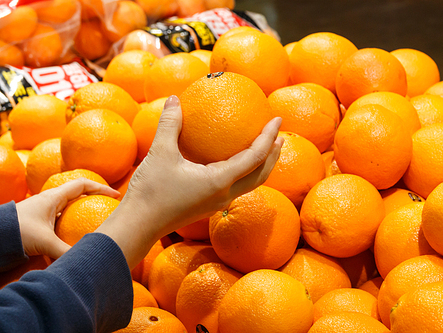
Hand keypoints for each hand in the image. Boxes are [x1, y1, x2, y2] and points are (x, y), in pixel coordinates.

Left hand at [15, 179, 120, 258]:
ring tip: (97, 220)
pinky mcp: (39, 220)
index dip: (101, 188)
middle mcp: (50, 201)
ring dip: (83, 209)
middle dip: (95, 198)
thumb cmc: (17, 232)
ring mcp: (44, 210)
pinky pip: (61, 217)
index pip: (83, 185)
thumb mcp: (45, 242)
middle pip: (78, 193)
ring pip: (69, 206)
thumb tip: (87, 260)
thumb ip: (67, 252)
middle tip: (109, 207)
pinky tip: (75, 234)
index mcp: (54, 197)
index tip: (116, 196)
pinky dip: (71, 222)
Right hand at [97, 95, 282, 268]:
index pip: (255, 158)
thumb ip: (170, 124)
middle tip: (280, 136)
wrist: (139, 225)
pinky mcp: (208, 206)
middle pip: (261, 175)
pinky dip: (243, 171)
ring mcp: (217, 203)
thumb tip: (175, 99)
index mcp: (220, 181)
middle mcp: (225, 194)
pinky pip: (235, 186)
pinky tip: (232, 160)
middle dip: (273, 155)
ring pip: (250, 184)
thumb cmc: (150, 191)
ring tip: (265, 149)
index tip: (277, 120)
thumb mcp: (159, 153)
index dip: (268, 137)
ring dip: (261, 166)